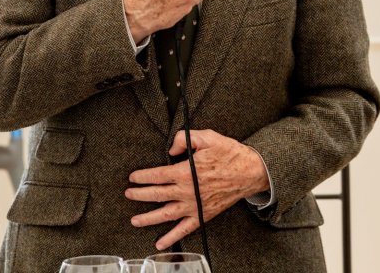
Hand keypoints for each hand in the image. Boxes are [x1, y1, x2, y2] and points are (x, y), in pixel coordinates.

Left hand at [125, 129, 269, 249]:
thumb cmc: (230, 154)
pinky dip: (171, 237)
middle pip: (156, 195)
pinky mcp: (203, 215)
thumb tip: (171, 149)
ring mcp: (194, 205)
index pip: (157, 175)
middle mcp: (187, 191)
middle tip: (129, 194)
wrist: (250, 172)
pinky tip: (160, 242)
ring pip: (165, 215)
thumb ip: (185, 139)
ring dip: (148, 218)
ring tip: (135, 220)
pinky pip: (184, 229)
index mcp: (186, 171)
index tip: (133, 177)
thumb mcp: (208, 137)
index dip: (142, 177)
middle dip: (139, 195)